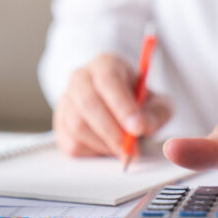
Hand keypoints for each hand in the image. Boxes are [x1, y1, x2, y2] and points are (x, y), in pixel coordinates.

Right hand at [53, 54, 171, 156]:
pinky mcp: (60, 126)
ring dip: (104, 144)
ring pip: (77, 126)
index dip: (122, 105)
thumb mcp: (157, 104)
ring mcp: (66, 101)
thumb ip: (155, 114)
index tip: (137, 127)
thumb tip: (142, 126)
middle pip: (87, 102)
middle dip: (111, 130)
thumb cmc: (139, 103)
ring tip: (123, 148)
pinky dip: (94, 153)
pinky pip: (72, 144)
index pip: (108, 80)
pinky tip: (108, 148)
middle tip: (130, 149)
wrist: (121, 109)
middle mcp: (81, 78)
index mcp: (106, 64)